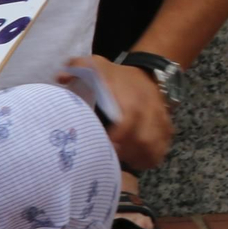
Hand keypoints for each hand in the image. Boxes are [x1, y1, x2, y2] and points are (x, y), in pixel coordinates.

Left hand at [62, 56, 173, 170]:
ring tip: (123, 162)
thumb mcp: (97, 65)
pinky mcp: (166, 126)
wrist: (149, 73)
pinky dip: (153, 157)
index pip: (128, 121)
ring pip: (156, 146)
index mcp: (131, 99)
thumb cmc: (117, 75)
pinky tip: (138, 161)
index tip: (104, 146)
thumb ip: (78, 68)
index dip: (117, 137)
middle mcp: (149, 111)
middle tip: (110, 159)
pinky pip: (164, 146)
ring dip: (140, 158)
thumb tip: (61, 78)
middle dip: (128, 153)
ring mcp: (160, 119)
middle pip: (144, 140)